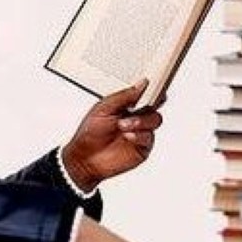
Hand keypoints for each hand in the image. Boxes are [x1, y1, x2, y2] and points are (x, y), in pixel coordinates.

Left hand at [61, 79, 162, 193]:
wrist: (85, 157)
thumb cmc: (90, 133)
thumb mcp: (103, 108)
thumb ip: (124, 96)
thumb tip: (142, 84)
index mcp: (127, 104)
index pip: (145, 93)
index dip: (152, 88)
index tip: (153, 84)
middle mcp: (136, 117)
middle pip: (155, 105)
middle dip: (150, 103)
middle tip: (139, 105)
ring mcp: (141, 132)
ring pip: (155, 120)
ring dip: (140, 121)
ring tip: (123, 125)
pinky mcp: (143, 147)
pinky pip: (149, 137)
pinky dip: (139, 135)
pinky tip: (128, 135)